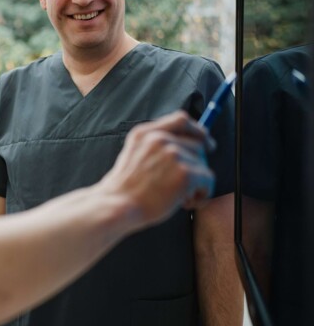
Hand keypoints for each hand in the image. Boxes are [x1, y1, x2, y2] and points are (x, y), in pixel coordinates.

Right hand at [101, 111, 214, 226]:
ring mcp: (173, 154)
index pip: (181, 119)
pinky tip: (187, 202)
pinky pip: (208, 180)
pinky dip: (202, 194)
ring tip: (182, 197)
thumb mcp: (132, 155)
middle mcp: (159, 139)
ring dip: (197, 182)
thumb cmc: (124, 189)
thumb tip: (186, 147)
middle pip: (197, 144)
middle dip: (197, 165)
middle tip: (187, 184)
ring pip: (203, 164)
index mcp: (144, 133)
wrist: (117, 206)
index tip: (206, 142)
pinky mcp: (185, 173)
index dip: (197, 130)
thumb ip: (153, 146)